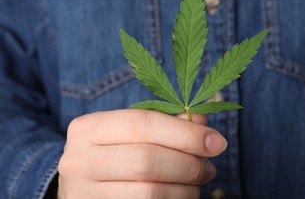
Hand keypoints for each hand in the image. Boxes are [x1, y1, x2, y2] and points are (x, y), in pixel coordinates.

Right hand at [57, 109, 226, 197]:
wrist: (80, 184)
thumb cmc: (113, 153)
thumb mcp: (130, 133)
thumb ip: (165, 124)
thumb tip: (201, 121)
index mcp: (89, 128)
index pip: (144, 123)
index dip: (185, 133)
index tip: (216, 142)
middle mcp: (79, 160)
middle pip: (147, 160)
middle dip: (188, 164)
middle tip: (209, 168)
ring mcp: (83, 193)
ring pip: (149, 193)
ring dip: (185, 189)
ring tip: (197, 185)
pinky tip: (180, 195)